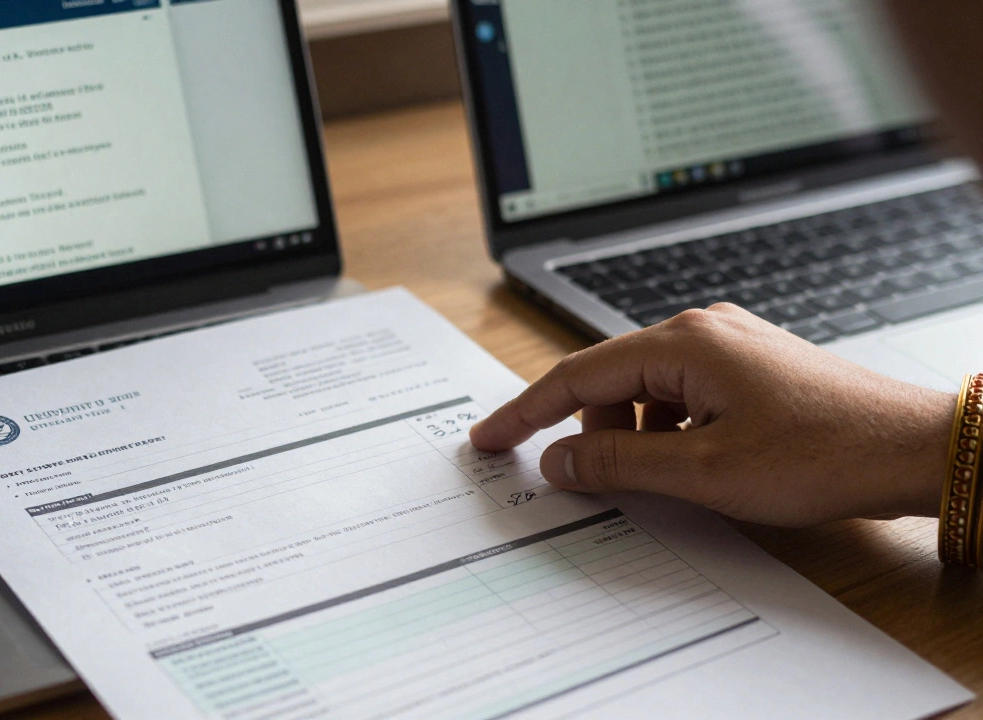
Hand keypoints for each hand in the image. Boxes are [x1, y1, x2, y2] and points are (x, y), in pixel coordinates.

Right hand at [470, 304, 956, 526]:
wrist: (912, 448)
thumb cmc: (823, 452)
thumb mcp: (704, 472)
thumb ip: (617, 465)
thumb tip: (558, 462)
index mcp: (682, 343)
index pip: (576, 375)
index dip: (526, 412)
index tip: (489, 438)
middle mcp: (700, 332)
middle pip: (610, 382)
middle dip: (592, 434)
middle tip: (591, 484)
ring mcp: (728, 347)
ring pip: (647, 393)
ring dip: (637, 439)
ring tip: (670, 480)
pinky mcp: (748, 369)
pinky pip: (682, 398)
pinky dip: (669, 434)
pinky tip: (696, 467)